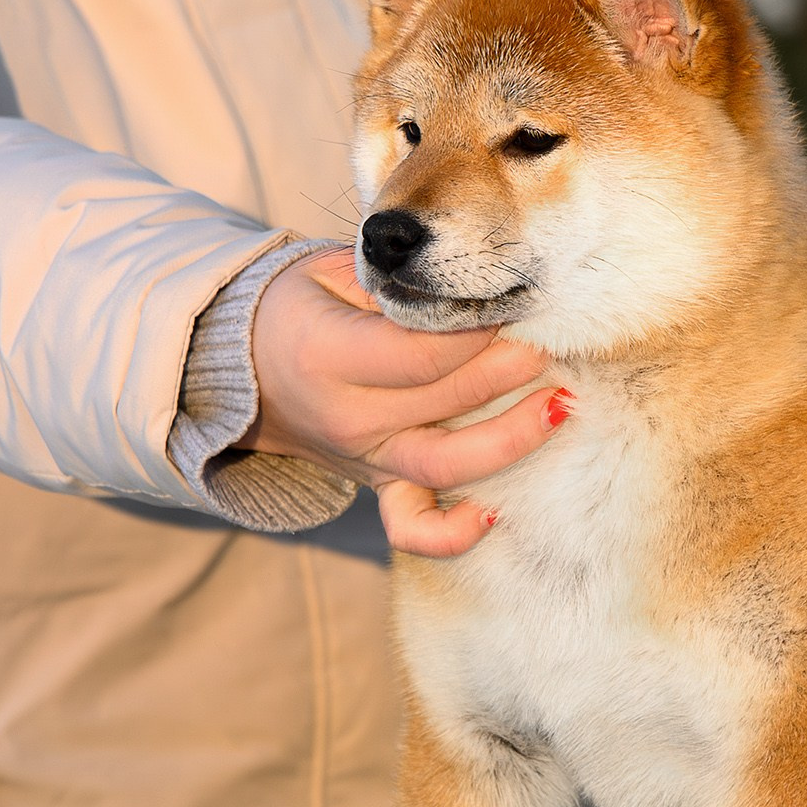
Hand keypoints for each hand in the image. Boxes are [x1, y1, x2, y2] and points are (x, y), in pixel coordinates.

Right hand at [244, 243, 566, 555]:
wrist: (245, 369)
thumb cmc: (298, 307)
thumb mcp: (329, 272)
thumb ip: (393, 281)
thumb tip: (469, 280)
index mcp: (327, 355)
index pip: (424, 351)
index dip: (481, 328)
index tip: (515, 302)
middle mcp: (348, 416)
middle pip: (449, 398)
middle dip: (513, 366)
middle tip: (554, 336)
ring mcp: (366, 458)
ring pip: (448, 465)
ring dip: (513, 438)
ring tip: (561, 404)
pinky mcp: (378, 484)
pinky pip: (414, 528)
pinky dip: (453, 535)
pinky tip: (496, 513)